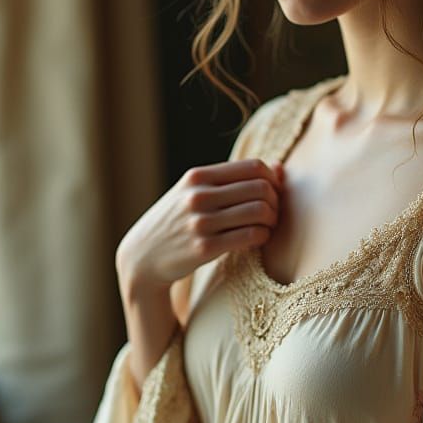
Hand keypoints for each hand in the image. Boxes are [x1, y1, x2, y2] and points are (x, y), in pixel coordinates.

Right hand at [116, 158, 283, 292]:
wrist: (142, 256)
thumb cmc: (177, 220)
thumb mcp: (195, 192)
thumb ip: (234, 179)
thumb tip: (280, 168)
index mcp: (198, 176)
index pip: (254, 167)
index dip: (272, 179)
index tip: (271, 193)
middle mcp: (198, 196)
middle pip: (261, 188)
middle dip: (275, 201)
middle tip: (272, 212)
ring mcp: (201, 222)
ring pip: (260, 211)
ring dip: (272, 220)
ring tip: (267, 226)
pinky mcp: (205, 248)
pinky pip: (251, 236)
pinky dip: (263, 236)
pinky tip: (258, 238)